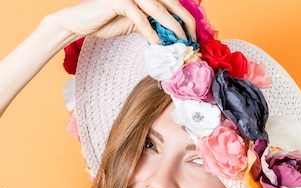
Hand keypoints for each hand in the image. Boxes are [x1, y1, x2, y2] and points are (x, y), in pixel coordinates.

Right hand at [50, 0, 195, 44]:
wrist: (81, 22)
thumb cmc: (109, 21)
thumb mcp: (138, 23)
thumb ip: (155, 24)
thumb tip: (175, 36)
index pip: (174, 3)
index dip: (186, 19)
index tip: (194, 38)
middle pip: (171, 4)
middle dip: (185, 23)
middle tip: (192, 42)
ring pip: (159, 10)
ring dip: (172, 28)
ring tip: (180, 43)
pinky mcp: (119, 1)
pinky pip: (140, 18)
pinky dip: (151, 32)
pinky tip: (157, 44)